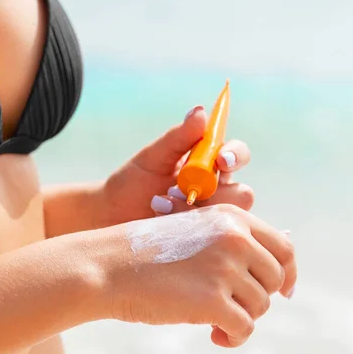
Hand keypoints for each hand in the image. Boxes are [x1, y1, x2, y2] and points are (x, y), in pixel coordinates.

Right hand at [99, 204, 295, 347]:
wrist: (109, 265)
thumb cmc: (151, 253)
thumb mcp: (198, 232)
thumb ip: (235, 246)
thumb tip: (280, 280)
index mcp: (233, 218)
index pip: (284, 248)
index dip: (288, 273)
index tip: (284, 291)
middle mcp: (235, 238)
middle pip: (275, 279)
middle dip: (259, 298)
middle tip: (234, 307)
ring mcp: (225, 268)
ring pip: (260, 306)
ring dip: (241, 318)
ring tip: (215, 321)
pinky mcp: (213, 300)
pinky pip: (244, 328)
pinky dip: (233, 337)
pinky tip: (215, 336)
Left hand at [101, 106, 253, 225]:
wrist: (110, 217)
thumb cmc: (132, 183)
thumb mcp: (152, 157)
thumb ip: (178, 137)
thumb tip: (201, 111)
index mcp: (209, 165)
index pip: (237, 155)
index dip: (235, 156)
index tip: (221, 159)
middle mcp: (216, 192)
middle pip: (242, 192)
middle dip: (219, 194)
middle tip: (188, 190)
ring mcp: (210, 219)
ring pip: (228, 218)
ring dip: (198, 211)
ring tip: (161, 203)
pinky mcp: (202, 243)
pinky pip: (211, 239)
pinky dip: (187, 227)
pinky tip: (160, 219)